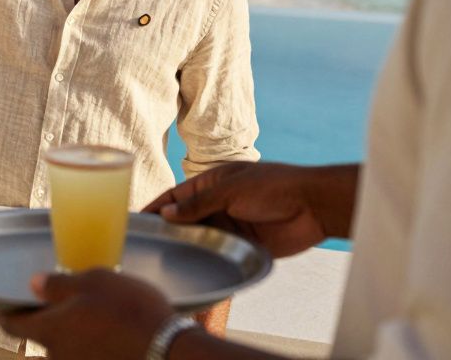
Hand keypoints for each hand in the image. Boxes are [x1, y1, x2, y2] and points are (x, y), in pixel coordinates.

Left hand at [0, 270, 178, 358]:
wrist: (169, 351)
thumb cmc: (129, 310)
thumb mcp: (94, 281)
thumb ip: (58, 284)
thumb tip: (34, 284)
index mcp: (50, 330)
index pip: (12, 325)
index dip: (4, 314)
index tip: (1, 307)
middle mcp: (58, 356)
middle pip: (41, 338)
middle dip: (46, 323)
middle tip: (59, 306)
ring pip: (65, 350)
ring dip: (70, 336)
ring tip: (89, 320)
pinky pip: (86, 357)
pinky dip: (89, 347)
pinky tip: (105, 336)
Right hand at [143, 162, 351, 257]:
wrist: (314, 206)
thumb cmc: (273, 186)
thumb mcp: (230, 190)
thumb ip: (198, 204)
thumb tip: (166, 215)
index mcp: (212, 183)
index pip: (176, 196)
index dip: (156, 207)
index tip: (136, 220)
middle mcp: (218, 204)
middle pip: (185, 219)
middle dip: (168, 230)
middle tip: (145, 246)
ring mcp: (230, 225)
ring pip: (200, 237)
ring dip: (187, 246)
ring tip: (164, 261)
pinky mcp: (244, 245)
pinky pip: (219, 253)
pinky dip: (207, 258)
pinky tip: (192, 268)